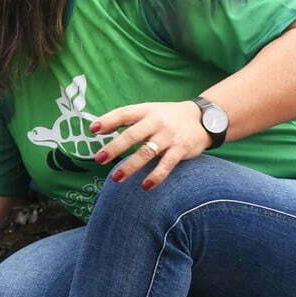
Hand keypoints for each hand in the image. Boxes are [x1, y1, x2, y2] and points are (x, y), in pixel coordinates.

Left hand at [89, 100, 211, 188]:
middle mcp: (156, 122)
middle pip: (132, 135)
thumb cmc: (167, 117)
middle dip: (114, 147)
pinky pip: (167, 164)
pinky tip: (145, 185)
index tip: (92, 130)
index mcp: (145, 111)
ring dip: (131, 166)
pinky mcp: (181, 149)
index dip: (108, 120)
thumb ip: (124, 120)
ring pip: (147, 152)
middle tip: (99, 159)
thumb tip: (96, 129)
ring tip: (116, 178)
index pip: (124, 113)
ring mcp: (169, 136)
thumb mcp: (148, 111)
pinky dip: (156, 176)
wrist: (203, 118)